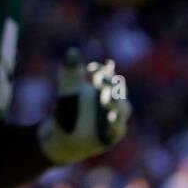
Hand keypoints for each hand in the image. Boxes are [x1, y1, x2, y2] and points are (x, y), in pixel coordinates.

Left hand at [37, 49, 130, 164]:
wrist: (63, 136)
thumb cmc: (69, 109)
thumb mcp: (68, 89)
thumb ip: (71, 71)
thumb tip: (71, 51)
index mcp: (106, 88)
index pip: (110, 75)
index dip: (102, 70)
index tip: (89, 69)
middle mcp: (114, 102)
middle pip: (119, 90)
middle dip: (111, 84)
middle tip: (100, 79)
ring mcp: (115, 118)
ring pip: (123, 109)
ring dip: (116, 102)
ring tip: (104, 99)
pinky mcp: (112, 135)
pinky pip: (118, 129)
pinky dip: (116, 123)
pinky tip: (110, 117)